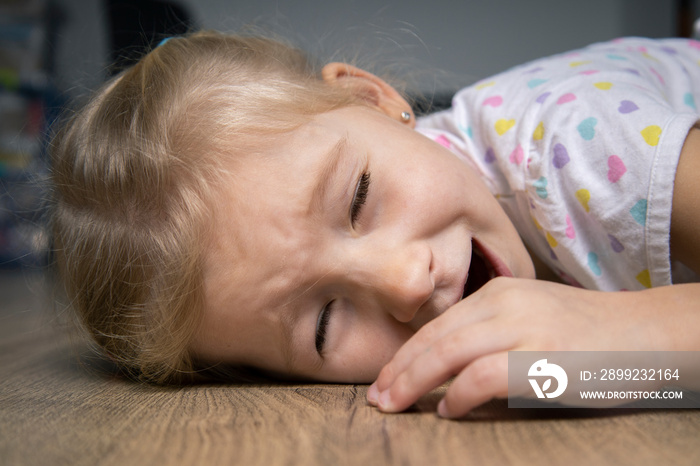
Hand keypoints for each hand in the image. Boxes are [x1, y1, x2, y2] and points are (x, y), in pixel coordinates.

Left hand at [366, 277, 674, 417]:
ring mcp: (525, 327)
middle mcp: (506, 304)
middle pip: (436, 337)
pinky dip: (461, 396)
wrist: (642, 332)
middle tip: (378, 397)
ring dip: (416, 381)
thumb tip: (447, 371)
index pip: (438, 324)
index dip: (405, 354)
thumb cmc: (583, 333)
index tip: (384, 378)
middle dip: (401, 369)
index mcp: (498, 292)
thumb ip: (490, 332)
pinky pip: (485, 375)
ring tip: (396, 404)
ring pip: (451, 352)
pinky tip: (449, 411)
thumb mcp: (529, 316)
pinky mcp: (543, 356)